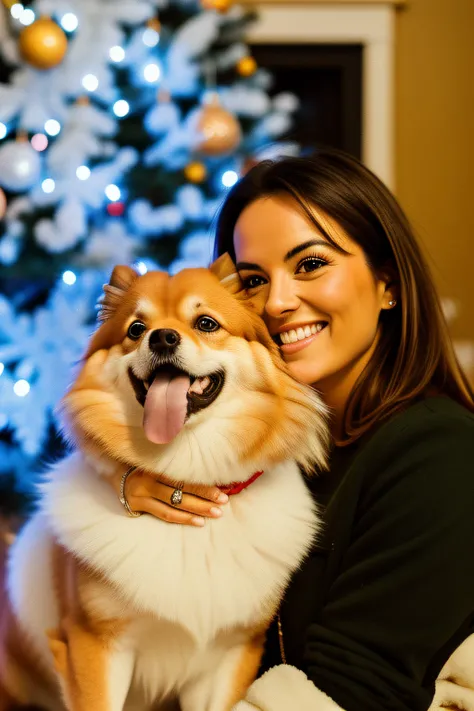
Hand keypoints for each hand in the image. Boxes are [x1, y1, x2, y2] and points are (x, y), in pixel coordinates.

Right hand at [110, 466, 228, 526]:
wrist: (112, 471)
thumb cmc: (142, 465)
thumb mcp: (156, 459)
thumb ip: (175, 465)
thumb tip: (206, 471)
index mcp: (157, 464)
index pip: (184, 477)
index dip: (204, 484)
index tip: (223, 489)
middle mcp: (149, 478)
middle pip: (181, 489)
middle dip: (205, 497)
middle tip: (223, 502)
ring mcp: (142, 493)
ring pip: (174, 504)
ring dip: (197, 510)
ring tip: (215, 514)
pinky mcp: (137, 505)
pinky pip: (163, 514)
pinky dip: (182, 518)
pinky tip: (198, 522)